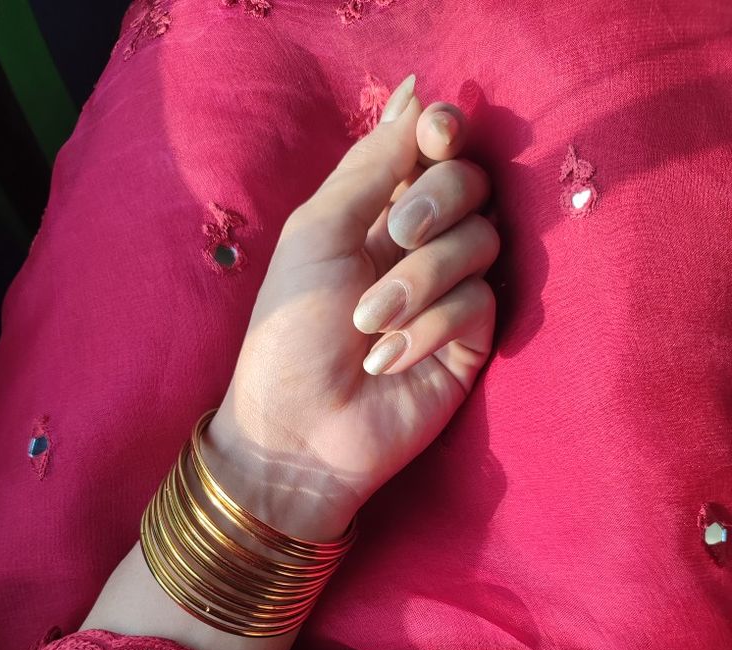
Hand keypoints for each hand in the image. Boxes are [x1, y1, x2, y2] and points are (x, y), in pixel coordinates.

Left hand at [209, 74, 499, 540]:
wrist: (299, 431)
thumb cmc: (290, 332)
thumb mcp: (316, 234)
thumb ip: (370, 166)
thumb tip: (414, 95)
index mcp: (375, 211)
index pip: (432, 149)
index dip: (443, 133)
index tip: (435, 136)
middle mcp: (419, 245)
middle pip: (471, 183)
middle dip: (436, 201)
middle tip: (394, 235)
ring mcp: (449, 293)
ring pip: (481, 243)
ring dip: (420, 280)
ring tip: (369, 323)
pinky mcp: (472, 341)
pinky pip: (480, 302)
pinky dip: (431, 326)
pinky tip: (388, 359)